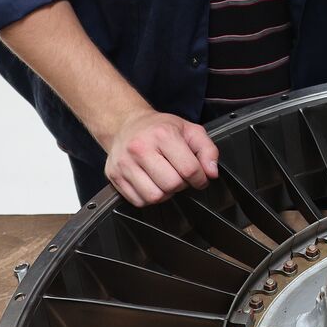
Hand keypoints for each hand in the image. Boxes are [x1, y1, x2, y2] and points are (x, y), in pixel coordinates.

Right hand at [104, 109, 219, 206]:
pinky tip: (152, 183)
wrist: (125, 124)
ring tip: (165, 180)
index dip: (200, 178)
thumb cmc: (159, 128)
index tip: (200, 178)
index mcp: (163, 134)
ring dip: (165, 193)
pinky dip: (149, 197)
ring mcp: (125, 163)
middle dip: (182, 185)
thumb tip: (212, 173)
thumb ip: (207, 149)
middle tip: (180, 176)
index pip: (189, 169)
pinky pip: (138, 201)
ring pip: (154, 197)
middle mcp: (141, 148)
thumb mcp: (189, 130)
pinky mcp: (114, 176)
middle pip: (171, 185)